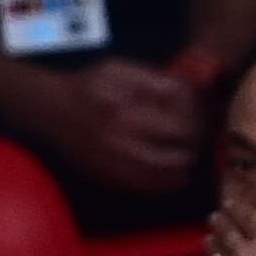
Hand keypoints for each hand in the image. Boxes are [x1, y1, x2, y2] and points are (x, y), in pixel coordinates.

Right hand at [24, 60, 201, 194]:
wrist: (51, 110)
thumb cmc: (89, 86)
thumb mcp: (120, 69)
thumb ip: (154, 81)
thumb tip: (190, 95)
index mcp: (128, 98)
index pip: (181, 108)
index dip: (198, 112)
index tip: (203, 114)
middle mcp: (123, 129)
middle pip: (180, 138)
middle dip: (197, 137)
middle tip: (201, 137)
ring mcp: (116, 156)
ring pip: (168, 167)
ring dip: (186, 162)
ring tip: (191, 157)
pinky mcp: (109, 175)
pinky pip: (148, 186)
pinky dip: (168, 182)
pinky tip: (177, 176)